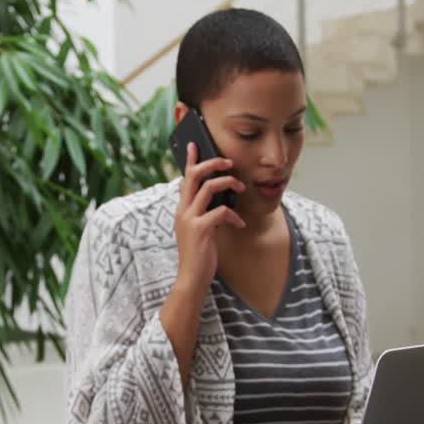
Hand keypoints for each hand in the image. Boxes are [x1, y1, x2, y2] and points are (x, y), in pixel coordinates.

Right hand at [174, 142, 245, 291]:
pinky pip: (220, 211)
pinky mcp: (200, 229)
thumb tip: (218, 199)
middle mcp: (182, 211)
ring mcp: (189, 219)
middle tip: (228, 162)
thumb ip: (203, 213)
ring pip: (208, 188)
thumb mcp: (198, 230)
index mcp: (182, 210)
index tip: (195, 145)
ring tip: (241, 188)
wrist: (192, 278)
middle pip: (194, 176)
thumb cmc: (199, 255)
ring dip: (227, 184)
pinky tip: (239, 223)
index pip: (185, 179)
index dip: (190, 161)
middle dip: (212, 164)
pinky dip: (233, 215)